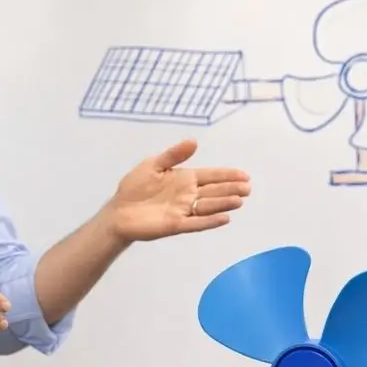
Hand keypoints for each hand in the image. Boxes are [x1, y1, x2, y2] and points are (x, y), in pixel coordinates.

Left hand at [106, 139, 250, 243]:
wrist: (119, 211)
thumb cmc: (134, 187)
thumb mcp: (153, 164)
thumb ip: (173, 155)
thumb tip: (194, 141)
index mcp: (184, 179)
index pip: (210, 176)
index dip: (227, 175)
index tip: (244, 175)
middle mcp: (187, 195)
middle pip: (213, 191)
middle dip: (230, 189)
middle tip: (247, 188)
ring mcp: (183, 211)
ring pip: (208, 206)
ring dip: (223, 203)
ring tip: (239, 200)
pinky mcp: (175, 225)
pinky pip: (196, 223)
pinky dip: (209, 221)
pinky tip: (224, 218)